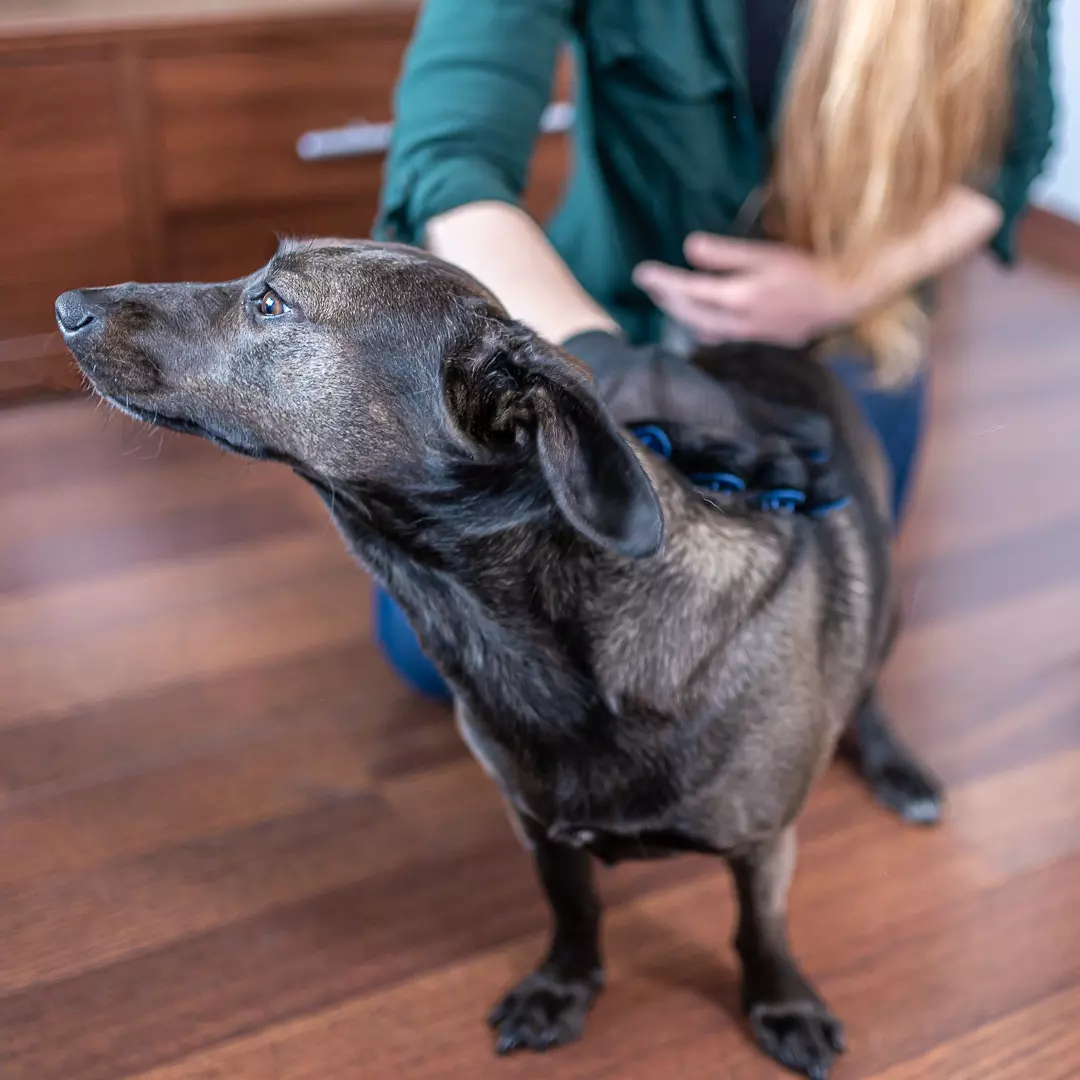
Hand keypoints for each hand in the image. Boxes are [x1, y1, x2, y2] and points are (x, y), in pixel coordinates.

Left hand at [632, 233, 862, 346]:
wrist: (842, 299)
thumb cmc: (807, 270)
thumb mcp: (765, 255)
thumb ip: (726, 254)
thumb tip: (688, 248)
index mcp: (738, 298)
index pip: (689, 291)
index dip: (662, 282)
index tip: (641, 272)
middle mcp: (737, 323)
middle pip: (688, 314)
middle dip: (665, 298)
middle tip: (648, 282)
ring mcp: (746, 336)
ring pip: (700, 328)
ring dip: (678, 313)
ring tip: (665, 296)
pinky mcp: (756, 341)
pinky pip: (715, 336)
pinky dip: (697, 324)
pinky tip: (696, 316)